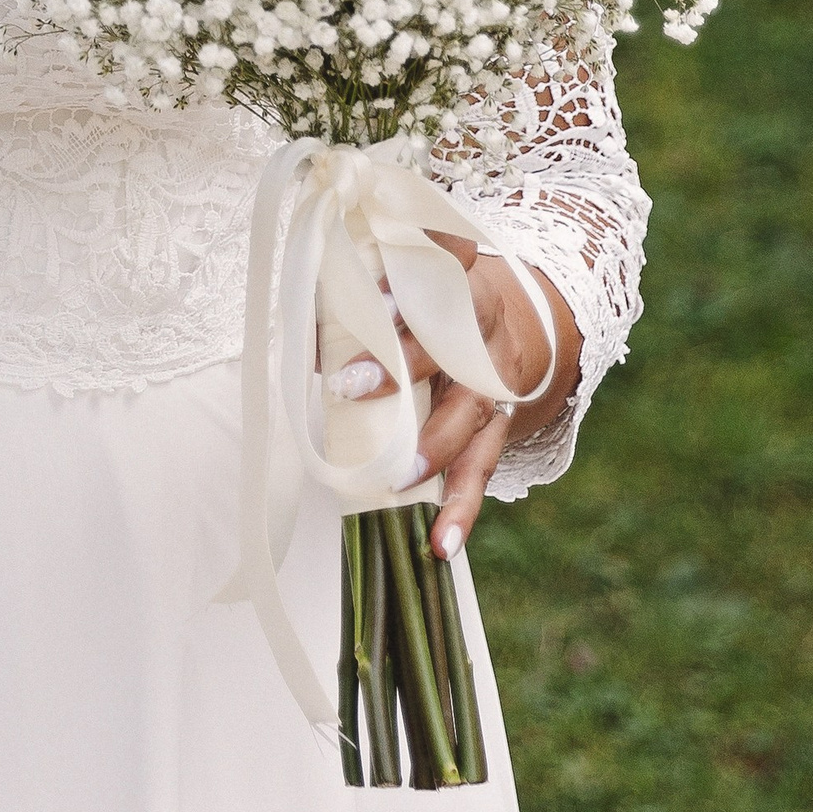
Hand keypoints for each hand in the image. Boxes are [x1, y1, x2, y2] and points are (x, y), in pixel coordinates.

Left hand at [326, 234, 580, 562]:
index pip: (443, 269)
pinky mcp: (498, 429)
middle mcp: (481, 335)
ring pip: (472, 418)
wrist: (505, 324)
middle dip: (402, 367)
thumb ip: (359, 302)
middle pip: (450, 348)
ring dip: (435, 449)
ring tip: (401, 478)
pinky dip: (462, 508)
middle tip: (349, 385)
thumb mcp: (405, 289)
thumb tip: (307, 343)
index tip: (374, 293)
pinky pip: (482, 471)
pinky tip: (442, 542)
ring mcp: (496, 385)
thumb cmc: (431, 305)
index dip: (409, 281)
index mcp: (455, 286)